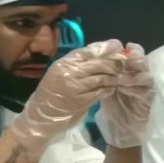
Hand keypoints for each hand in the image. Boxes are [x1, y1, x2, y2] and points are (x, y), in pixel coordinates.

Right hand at [4, 41, 122, 151]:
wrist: (40, 116)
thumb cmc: (50, 94)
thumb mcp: (59, 73)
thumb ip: (76, 64)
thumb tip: (99, 54)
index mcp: (64, 63)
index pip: (88, 50)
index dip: (105, 47)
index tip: (117, 46)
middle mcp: (69, 72)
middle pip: (98, 62)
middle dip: (114, 62)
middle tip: (123, 63)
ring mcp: (75, 86)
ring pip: (101, 77)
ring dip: (113, 76)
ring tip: (120, 76)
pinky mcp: (81, 100)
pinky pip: (100, 92)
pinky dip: (108, 89)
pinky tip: (111, 89)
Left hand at [96, 42, 152, 147]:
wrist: (121, 130)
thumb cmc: (114, 106)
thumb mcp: (107, 86)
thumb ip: (106, 73)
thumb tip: (96, 56)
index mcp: (132, 70)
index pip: (135, 53)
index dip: (129, 49)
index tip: (119, 46)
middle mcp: (142, 76)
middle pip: (143, 61)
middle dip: (135, 57)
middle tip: (124, 58)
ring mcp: (148, 89)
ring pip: (147, 75)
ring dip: (133, 74)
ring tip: (120, 77)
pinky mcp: (149, 101)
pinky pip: (146, 92)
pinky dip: (134, 89)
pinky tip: (123, 88)